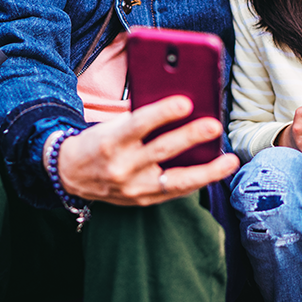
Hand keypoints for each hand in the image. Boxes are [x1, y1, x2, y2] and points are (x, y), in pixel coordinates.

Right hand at [56, 95, 239, 206]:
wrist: (71, 174)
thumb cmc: (98, 141)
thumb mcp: (112, 125)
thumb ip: (141, 119)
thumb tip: (181, 108)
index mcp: (110, 141)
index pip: (138, 124)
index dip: (162, 113)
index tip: (186, 101)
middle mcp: (121, 167)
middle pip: (160, 151)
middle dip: (190, 137)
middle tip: (214, 125)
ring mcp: (132, 188)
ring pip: (175, 180)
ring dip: (206, 170)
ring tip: (229, 160)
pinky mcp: (141, 201)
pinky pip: (174, 192)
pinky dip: (197, 181)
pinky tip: (215, 171)